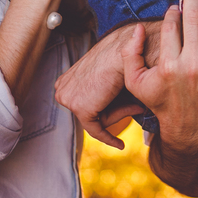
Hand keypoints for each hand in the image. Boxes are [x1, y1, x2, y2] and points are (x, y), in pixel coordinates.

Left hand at [54, 27, 139, 149]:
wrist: (126, 52)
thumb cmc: (120, 59)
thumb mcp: (105, 77)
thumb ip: (103, 95)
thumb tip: (110, 111)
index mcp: (65, 81)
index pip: (83, 105)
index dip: (105, 109)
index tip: (114, 119)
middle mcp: (61, 90)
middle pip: (88, 114)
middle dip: (113, 112)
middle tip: (135, 105)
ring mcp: (68, 99)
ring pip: (95, 122)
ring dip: (118, 116)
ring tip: (136, 105)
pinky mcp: (80, 108)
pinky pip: (97, 130)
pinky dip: (110, 138)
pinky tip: (120, 145)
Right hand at [122, 0, 197, 152]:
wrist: (188, 129)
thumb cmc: (161, 102)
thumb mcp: (135, 83)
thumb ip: (129, 55)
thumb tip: (138, 28)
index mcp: (169, 66)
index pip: (172, 29)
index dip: (173, 12)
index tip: (175, 5)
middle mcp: (192, 68)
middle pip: (193, 24)